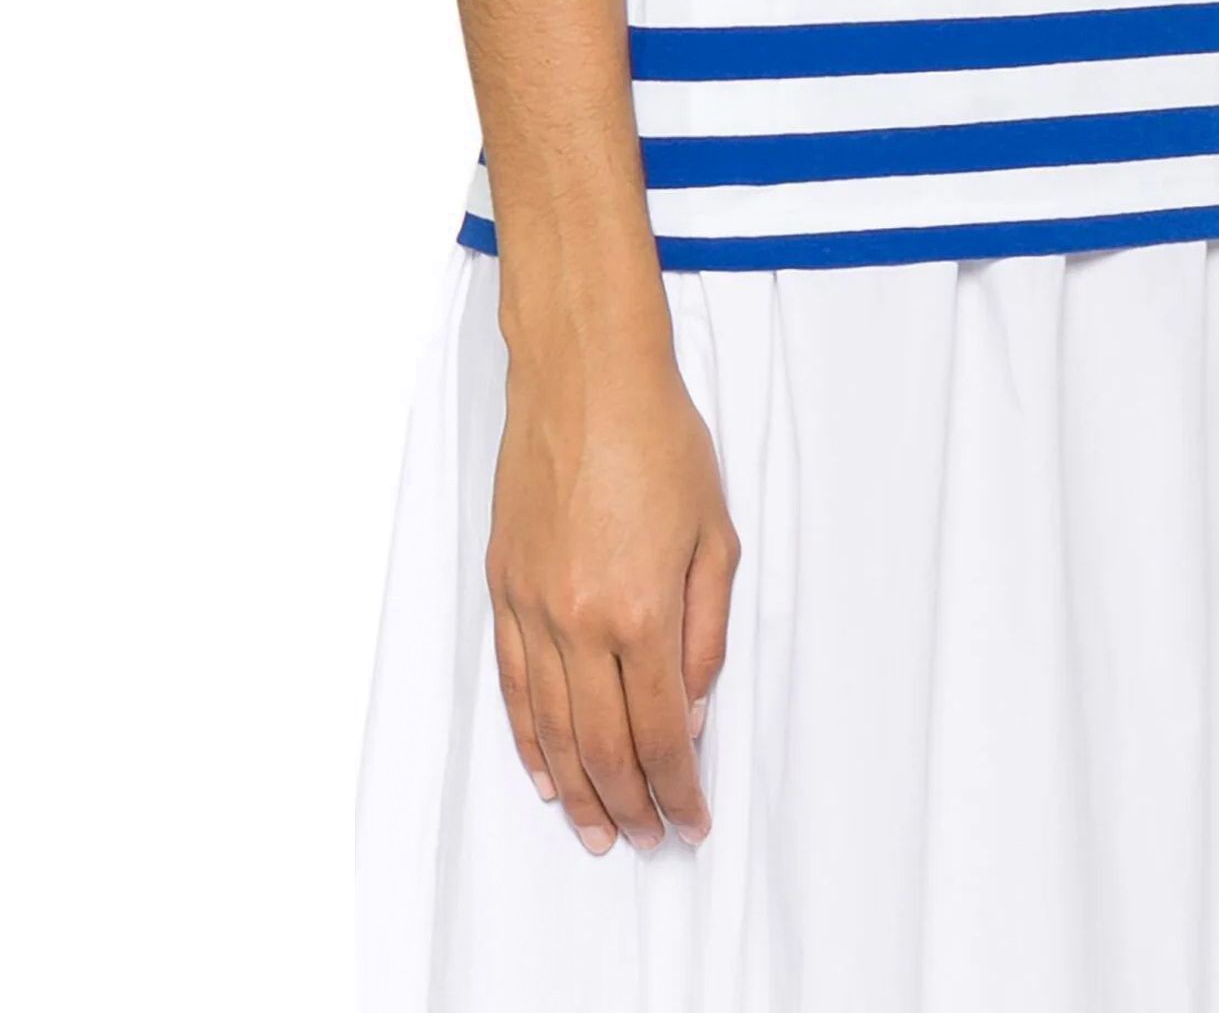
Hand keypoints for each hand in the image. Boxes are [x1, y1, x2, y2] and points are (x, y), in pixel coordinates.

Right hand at [486, 315, 740, 854]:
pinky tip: (544, 773)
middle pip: (603, 745)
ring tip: (596, 832)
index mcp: (642, 610)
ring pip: (550, 728)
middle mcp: (579, 621)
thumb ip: (706, 632)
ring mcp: (532, 607)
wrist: (586, 376)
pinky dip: (527, 739)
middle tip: (647, 841)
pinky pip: (511, 684)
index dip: (679, 788)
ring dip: (576, 790)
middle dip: (629, 805)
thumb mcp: (715, 534)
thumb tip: (693, 710)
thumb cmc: (660, 441)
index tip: (692, 822)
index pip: (663, 732)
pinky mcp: (503, 587)